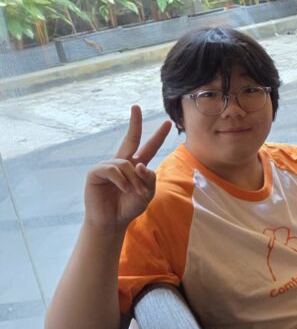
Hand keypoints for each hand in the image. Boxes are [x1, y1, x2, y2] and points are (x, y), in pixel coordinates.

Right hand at [84, 105, 170, 229]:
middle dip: (135, 123)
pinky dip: (122, 180)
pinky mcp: (96, 172)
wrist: (112, 221)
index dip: (158, 136)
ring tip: (134, 193)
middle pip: (131, 138)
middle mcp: (122, 162)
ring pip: (127, 164)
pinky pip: (113, 169)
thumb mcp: (147, 193)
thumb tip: (139, 164)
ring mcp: (108, 166)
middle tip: (136, 106)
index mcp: (136, 166)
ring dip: (134, 180)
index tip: (168, 123)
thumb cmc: (129, 207)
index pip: (149, 147)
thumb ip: (149, 179)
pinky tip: (124, 189)